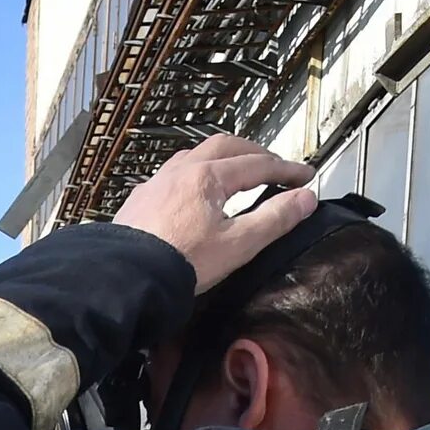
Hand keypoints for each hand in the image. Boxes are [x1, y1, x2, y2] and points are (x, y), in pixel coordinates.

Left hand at [113, 135, 320, 293]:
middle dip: (254, 153)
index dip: (285, 168)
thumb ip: (274, 219)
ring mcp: (154, 185)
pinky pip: (170, 175)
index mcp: (206, 177)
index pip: (257, 163)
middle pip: (224, 147)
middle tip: (273, 166)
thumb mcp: (238, 244)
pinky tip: (193, 192)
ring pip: (193, 156)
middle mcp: (178, 172)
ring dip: (220, 158)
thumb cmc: (179, 264)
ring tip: (236, 172)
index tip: (304, 176)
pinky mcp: (138, 202)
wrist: (124, 282)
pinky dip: (193, 173)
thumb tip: (304, 199)